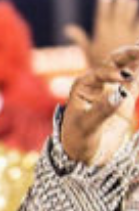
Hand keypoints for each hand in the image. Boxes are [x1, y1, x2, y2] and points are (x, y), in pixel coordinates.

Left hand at [60, 46, 138, 165]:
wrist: (84, 157)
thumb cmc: (78, 141)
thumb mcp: (86, 127)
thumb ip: (102, 110)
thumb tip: (120, 94)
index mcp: (82, 86)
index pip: (100, 73)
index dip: (113, 73)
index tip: (125, 78)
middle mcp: (97, 84)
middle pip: (115, 62)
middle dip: (129, 53)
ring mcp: (113, 90)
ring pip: (129, 69)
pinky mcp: (125, 99)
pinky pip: (137, 83)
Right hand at [65, 0, 138, 68]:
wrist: (113, 80)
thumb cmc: (98, 65)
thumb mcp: (87, 51)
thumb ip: (79, 37)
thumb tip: (66, 28)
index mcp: (101, 34)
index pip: (102, 15)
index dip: (103, 4)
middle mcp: (114, 33)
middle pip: (117, 13)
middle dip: (119, 2)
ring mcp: (127, 36)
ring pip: (130, 17)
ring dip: (131, 7)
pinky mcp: (135, 39)